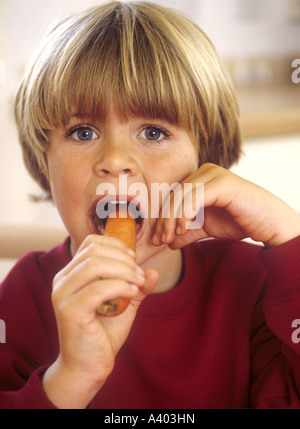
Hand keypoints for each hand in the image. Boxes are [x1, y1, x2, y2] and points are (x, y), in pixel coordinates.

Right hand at [42, 234, 157, 407]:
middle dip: (123, 259)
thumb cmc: (103, 334)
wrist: (88, 368)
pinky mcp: (69, 311)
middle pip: (94, 250)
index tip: (134, 260)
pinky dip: (120, 286)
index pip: (91, 242)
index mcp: (71, 274)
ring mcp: (62, 295)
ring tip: (138, 283)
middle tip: (140, 274)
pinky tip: (131, 292)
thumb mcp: (124, 304)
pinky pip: (98, 288)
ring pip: (95, 265)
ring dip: (123, 271)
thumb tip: (153, 271)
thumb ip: (136, 287)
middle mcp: (62, 280)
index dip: (116, 245)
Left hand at [152, 163, 299, 248]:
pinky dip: (185, 214)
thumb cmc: (241, 221)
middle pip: (173, 194)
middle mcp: (205, 171)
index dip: (162, 218)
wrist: (270, 224)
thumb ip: (188, 231)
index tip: (157, 240)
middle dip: (164, 220)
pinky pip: (195, 197)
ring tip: (170, 238)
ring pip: (181, 195)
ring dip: (172, 219)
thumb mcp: (207, 228)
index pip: (172, 196)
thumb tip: (168, 242)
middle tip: (159, 241)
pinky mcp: (222, 183)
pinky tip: (183, 229)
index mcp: (199, 178)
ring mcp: (214, 174)